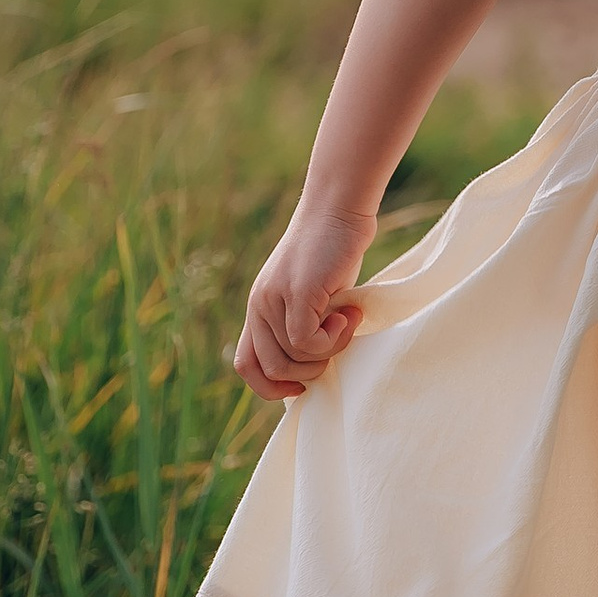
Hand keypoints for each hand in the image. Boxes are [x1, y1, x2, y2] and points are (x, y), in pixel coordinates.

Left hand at [234, 200, 377, 401]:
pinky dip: (334, 338)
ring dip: (328, 352)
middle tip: (337, 343)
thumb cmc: (333, 253)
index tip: (306, 384)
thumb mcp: (313, 297)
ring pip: (293, 359)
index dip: (273, 387)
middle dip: (309, 373)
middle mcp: (259, 307)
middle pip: (272, 370)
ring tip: (347, 321)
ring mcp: (274, 299)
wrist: (338, 209)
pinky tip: (350, 313)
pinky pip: (307, 341)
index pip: (247, 367)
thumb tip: (315, 368)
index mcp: (258, 310)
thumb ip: (304, 325)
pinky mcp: (297, 292)